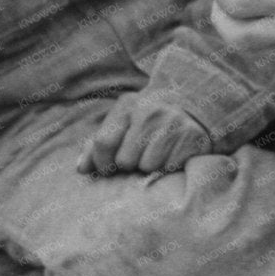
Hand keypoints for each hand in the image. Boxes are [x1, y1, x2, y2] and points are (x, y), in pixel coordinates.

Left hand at [77, 94, 212, 175]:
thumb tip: (81, 169)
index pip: (103, 143)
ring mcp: (172, 124)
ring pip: (147, 167)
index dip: (102, 163)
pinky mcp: (191, 138)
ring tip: (158, 154)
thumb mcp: (122, 123)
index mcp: (128, 106)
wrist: (193, 107)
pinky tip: (173, 155)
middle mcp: (150, 112)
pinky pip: (169, 169)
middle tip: (140, 155)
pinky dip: (169, 168)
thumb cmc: (148, 120)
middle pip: (124, 160)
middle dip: (130, 165)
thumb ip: (98, 144)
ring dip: (150, 167)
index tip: (108, 168)